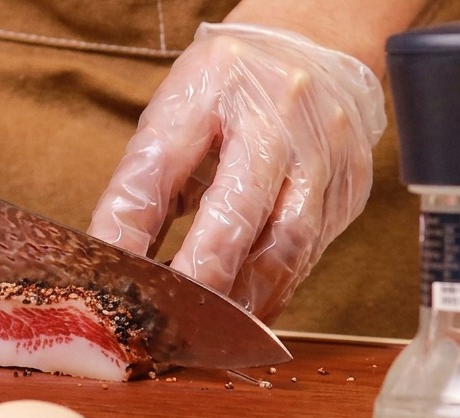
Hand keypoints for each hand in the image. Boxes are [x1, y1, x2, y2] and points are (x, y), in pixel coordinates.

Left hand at [88, 22, 385, 322]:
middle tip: (165, 325)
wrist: (319, 44)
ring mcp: (323, 155)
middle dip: (196, 280)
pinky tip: (246, 309)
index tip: (110, 284)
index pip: (158, 171)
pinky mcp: (349, 188)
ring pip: (282, 249)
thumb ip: (148, 182)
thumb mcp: (175, 113)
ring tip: (205, 330)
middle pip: (234, 217)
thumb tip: (118, 258)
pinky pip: (310, 255)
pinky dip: (273, 289)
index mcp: (214, 87)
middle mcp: (278, 118)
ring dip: (240, 300)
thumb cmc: (230, 86)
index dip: (129, 234)